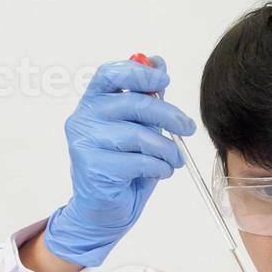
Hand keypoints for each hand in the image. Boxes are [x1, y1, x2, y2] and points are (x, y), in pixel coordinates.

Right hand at [42, 56, 195, 266]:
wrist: (105, 209)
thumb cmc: (124, 166)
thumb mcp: (139, 128)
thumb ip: (146, 98)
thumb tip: (158, 62)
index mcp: (93, 102)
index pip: (110, 74)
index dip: (139, 73)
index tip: (164, 81)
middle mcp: (83, 118)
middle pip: (133, 103)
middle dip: (169, 115)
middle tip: (188, 128)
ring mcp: (85, 142)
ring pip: (139, 135)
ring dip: (167, 149)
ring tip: (174, 160)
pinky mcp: (93, 167)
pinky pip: (138, 161)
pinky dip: (159, 167)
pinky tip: (161, 171)